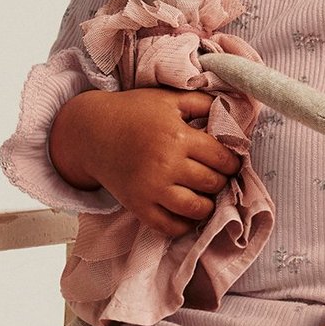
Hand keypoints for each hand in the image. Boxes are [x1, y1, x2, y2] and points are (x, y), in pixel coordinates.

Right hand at [68, 87, 242, 236]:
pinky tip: (187, 213)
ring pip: (196, 209)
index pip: (222, 158)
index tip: (230, 163)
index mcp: (177, 136)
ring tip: (205, 196)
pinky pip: (170, 227)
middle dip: (221, 181)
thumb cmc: (134, 112)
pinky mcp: (138, 206)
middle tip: (217, 177)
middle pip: (212, 183)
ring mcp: (151, 189)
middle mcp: (166, 164)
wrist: (92, 132)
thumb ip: (202, 102)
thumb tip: (232, 113)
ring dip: (208, 205)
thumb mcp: (169, 98)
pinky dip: (184, 225)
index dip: (232, 162)